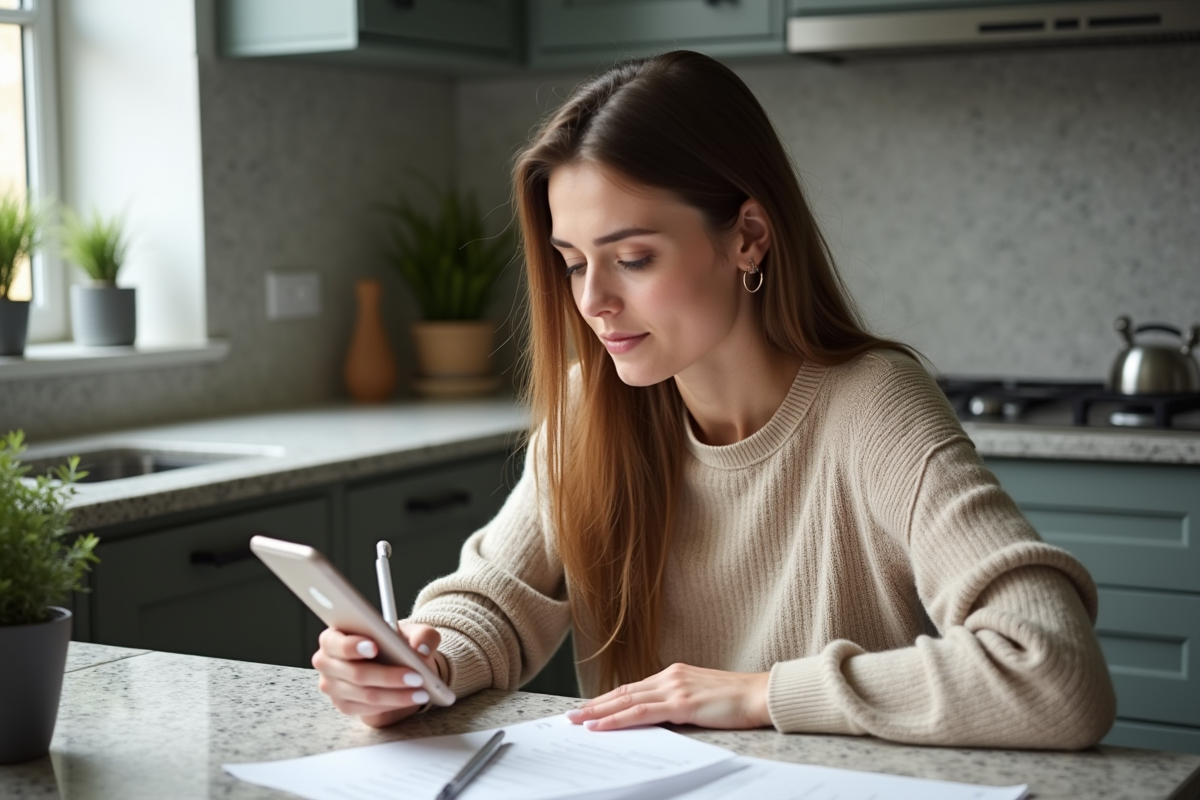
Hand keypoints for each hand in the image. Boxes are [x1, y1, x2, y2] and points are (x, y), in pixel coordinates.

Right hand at [311, 622, 445, 727]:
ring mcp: (332, 686)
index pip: (335, 642)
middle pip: (355, 673)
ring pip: (365, 694)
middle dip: (388, 676)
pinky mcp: (343, 705)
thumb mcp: (411, 631)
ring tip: (421, 692)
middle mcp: (326, 662)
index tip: (373, 647)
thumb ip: (421, 634)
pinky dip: (392, 704)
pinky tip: (410, 699)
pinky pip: (367, 709)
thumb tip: (421, 649)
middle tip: (416, 676)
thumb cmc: (394, 642)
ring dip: (396, 695)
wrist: (393, 662)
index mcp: (334, 636)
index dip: (352, 646)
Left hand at [565, 663, 770, 731]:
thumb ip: (680, 702)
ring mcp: (674, 689)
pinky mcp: (681, 704)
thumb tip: (661, 716)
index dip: (609, 698)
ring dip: (597, 712)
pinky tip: (600, 725)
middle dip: (595, 704)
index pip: (633, 688)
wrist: (760, 694)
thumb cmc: (737, 699)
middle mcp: (670, 677)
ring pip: (626, 701)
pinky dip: (616, 719)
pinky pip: (640, 713)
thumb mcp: (703, 696)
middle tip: (571, 714)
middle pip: (623, 692)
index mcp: (674, 674)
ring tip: (576, 720)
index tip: (590, 706)